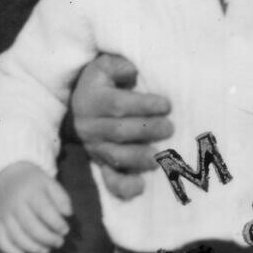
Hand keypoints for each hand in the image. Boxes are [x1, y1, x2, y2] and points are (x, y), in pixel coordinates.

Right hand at [0, 162, 73, 252]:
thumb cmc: (36, 184)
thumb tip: (68, 214)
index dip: (56, 223)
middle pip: (30, 226)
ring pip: (16, 236)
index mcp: (30, 192)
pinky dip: (11, 251)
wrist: (11, 176)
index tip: (66, 230)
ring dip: (33, 248)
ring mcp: (4, 215)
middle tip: (59, 243)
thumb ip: (62, 198)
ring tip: (46, 251)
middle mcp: (15, 204)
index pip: (44, 210)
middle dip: (47, 239)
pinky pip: (0, 240)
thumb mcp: (51, 184)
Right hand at [71, 52, 173, 199]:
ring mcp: (95, 148)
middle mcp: (90, 126)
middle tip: (170, 128)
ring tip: (160, 156)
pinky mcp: (101, 164)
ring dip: (139, 158)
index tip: (166, 104)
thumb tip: (131, 71)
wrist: (82, 103)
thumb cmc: (105, 82)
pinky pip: (110, 180)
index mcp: (92, 100)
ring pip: (115, 157)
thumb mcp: (105, 66)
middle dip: (147, 131)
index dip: (142, 105)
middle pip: (118, 132)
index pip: (117, 104)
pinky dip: (124, 187)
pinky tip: (140, 187)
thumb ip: (117, 65)